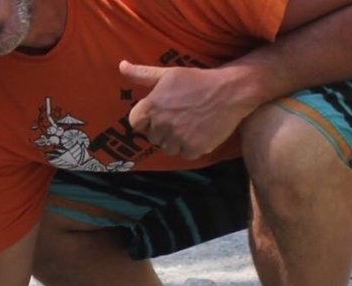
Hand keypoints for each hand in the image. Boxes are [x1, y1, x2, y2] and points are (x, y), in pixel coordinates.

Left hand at [119, 60, 257, 159]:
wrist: (230, 90)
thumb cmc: (197, 80)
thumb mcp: (168, 74)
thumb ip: (142, 74)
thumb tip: (121, 66)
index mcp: (151, 107)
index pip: (135, 124)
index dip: (146, 120)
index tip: (159, 114)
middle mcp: (162, 124)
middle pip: (152, 137)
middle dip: (162, 129)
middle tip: (179, 117)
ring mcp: (177, 138)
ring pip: (167, 148)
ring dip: (175, 140)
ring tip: (189, 124)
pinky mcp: (193, 148)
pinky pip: (184, 154)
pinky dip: (191, 146)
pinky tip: (199, 132)